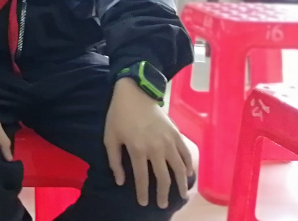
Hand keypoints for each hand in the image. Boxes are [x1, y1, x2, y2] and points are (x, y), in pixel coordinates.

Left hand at [104, 78, 194, 207]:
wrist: (134, 92)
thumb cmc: (119, 115)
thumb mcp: (110, 137)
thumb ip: (114, 161)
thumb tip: (120, 181)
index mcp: (137, 149)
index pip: (142, 178)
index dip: (143, 193)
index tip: (144, 204)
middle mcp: (155, 148)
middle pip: (162, 177)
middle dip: (163, 194)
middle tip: (163, 205)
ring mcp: (168, 140)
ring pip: (178, 168)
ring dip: (180, 184)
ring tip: (182, 195)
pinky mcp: (176, 133)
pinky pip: (185, 153)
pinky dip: (188, 165)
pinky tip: (188, 174)